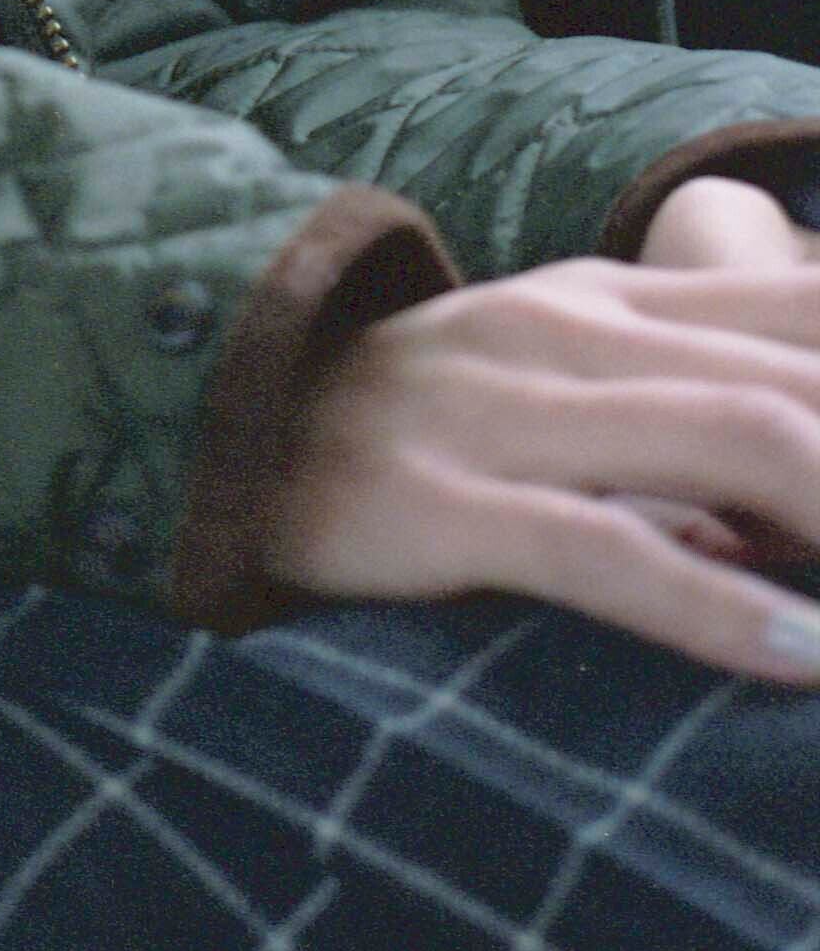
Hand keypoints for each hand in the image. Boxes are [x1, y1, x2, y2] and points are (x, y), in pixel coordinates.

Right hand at [265, 186, 819, 681]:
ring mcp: (495, 410)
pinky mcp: (432, 503)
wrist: (192, 427)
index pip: (808, 306)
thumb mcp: (541, 380)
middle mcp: (566, 330)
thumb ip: (674, 415)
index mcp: (607, 297)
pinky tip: (801, 652)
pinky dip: (721, 609)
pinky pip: (602, 553)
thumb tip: (799, 510)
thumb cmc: (398, 429)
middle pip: (801, 377)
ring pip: (735, 436)